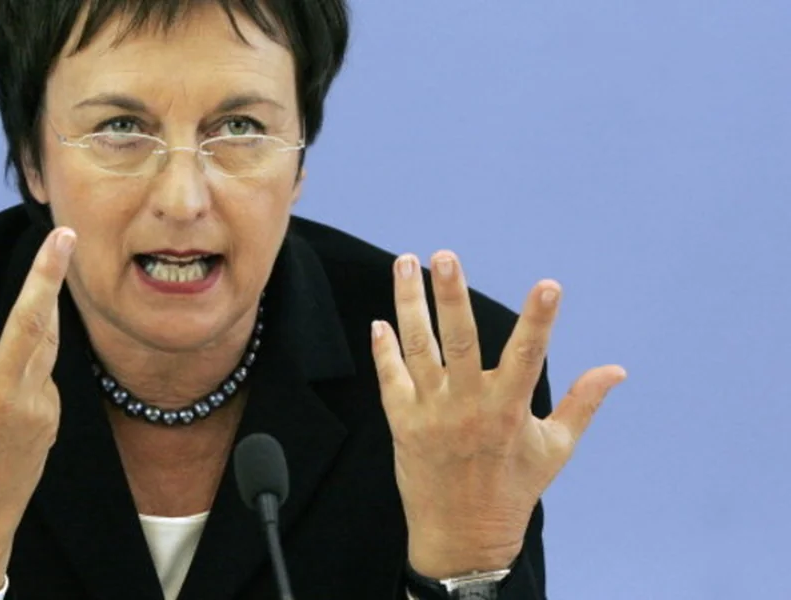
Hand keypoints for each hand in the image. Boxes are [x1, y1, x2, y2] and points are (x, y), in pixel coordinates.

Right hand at [0, 227, 76, 592]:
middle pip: (31, 321)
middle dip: (48, 275)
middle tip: (65, 235)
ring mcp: (30, 405)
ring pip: (47, 340)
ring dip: (51, 301)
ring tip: (57, 261)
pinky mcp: (48, 418)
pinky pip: (43, 374)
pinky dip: (34, 357)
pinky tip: (21, 354)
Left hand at [371, 251, 626, 578]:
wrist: (462, 536)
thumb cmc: (512, 490)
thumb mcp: (555, 448)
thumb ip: (582, 403)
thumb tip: (617, 370)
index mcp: (510, 409)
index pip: (529, 355)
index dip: (539, 319)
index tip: (549, 284)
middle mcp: (468, 407)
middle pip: (459, 341)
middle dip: (451, 296)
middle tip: (444, 255)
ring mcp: (432, 414)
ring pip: (418, 349)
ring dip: (409, 305)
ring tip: (404, 264)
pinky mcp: (403, 425)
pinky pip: (390, 380)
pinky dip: (384, 351)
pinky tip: (380, 321)